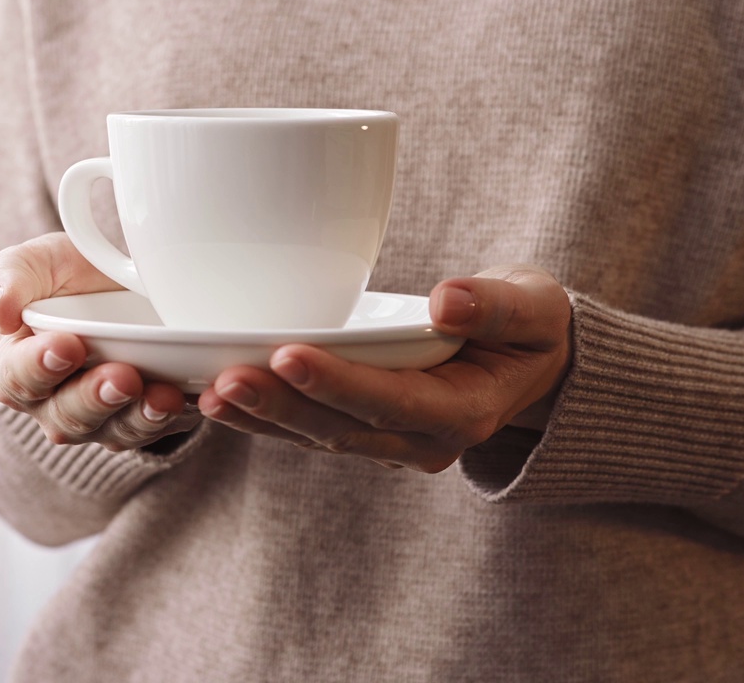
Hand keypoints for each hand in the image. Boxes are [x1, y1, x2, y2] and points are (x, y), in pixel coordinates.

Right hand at [0, 232, 199, 451]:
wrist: (118, 281)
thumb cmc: (64, 275)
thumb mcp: (33, 263)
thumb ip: (7, 280)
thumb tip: (0, 311)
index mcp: (17, 368)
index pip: (17, 378)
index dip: (39, 368)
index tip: (67, 346)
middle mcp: (55, 403)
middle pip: (68, 416)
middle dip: (96, 398)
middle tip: (122, 377)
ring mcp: (101, 417)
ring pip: (115, 432)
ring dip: (139, 417)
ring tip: (164, 397)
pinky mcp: (142, 419)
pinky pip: (157, 431)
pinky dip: (175, 420)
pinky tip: (192, 401)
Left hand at [197, 265, 571, 472]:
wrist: (531, 363)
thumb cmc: (531, 327)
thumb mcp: (536, 308)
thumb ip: (497, 306)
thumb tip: (449, 299)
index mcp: (465, 413)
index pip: (392, 402)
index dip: (338, 382)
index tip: (288, 353)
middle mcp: (422, 442)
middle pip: (341, 428)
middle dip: (280, 405)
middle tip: (224, 379)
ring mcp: (390, 444)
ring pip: (316, 436)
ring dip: (261, 417)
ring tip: (207, 392)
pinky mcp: (364, 431)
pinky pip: (308, 429)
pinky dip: (264, 417)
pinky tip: (216, 397)